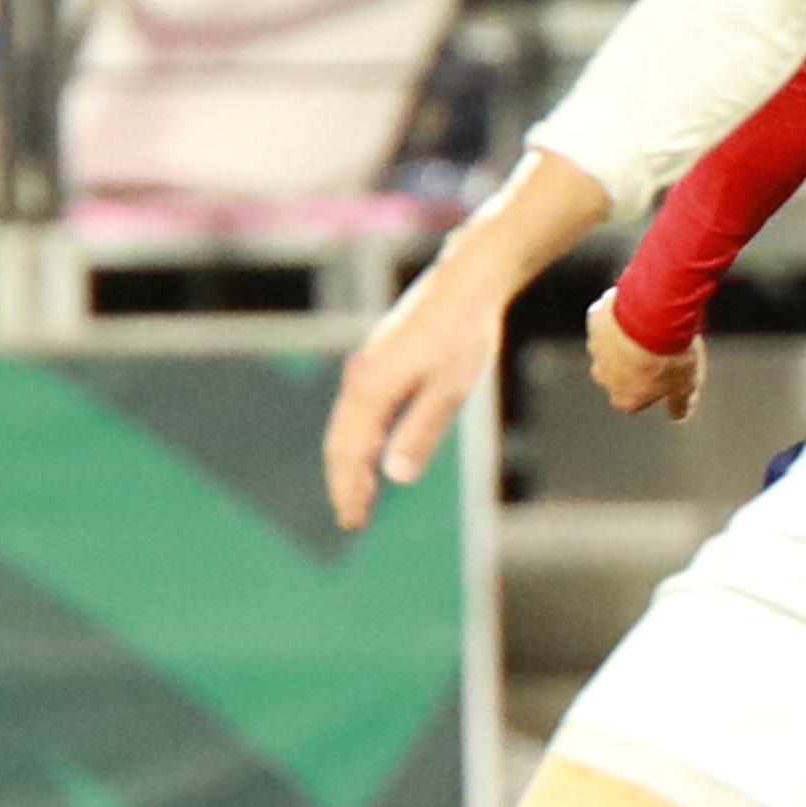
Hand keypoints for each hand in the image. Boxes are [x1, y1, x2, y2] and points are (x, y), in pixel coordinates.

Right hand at [324, 249, 511, 528]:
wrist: (465, 284)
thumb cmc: (463, 336)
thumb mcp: (450, 389)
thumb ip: (421, 431)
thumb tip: (394, 477)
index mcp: (373, 390)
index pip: (349, 452)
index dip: (348, 490)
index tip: (351, 522)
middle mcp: (360, 379)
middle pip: (339, 442)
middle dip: (343, 482)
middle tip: (351, 518)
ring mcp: (366, 368)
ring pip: (345, 425)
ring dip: (348, 462)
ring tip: (358, 494)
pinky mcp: (377, 361)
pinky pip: (356, 409)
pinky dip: (356, 438)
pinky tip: (370, 450)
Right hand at [583, 290, 706, 421]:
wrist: (655, 317)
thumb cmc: (670, 353)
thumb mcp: (686, 384)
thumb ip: (680, 403)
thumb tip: (679, 414)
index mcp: (625, 398)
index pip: (632, 401)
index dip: (647, 388)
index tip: (662, 376)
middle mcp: (605, 377)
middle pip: (617, 375)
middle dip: (633, 364)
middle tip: (657, 349)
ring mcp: (597, 349)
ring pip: (609, 347)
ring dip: (624, 340)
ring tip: (650, 328)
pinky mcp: (594, 322)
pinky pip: (605, 321)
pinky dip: (618, 317)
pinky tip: (637, 310)